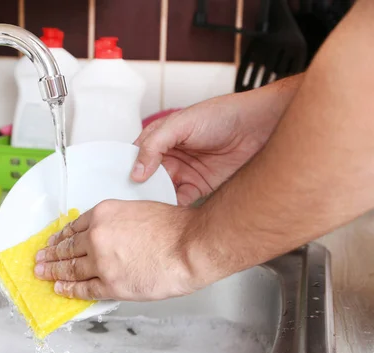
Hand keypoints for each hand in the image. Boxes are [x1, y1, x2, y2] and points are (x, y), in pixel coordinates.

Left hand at [33, 200, 222, 300]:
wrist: (189, 246)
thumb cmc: (174, 228)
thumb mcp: (138, 211)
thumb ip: (118, 223)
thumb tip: (111, 237)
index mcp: (104, 214)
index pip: (74, 227)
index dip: (61, 236)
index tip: (54, 241)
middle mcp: (97, 236)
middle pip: (67, 247)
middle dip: (51, 255)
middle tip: (40, 259)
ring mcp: (101, 261)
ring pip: (70, 268)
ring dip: (53, 272)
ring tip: (42, 274)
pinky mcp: (110, 284)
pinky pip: (83, 289)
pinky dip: (69, 290)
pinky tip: (60, 290)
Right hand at [131, 76, 302, 204]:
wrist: (259, 126)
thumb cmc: (222, 115)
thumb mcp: (180, 123)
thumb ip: (154, 144)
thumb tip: (136, 171)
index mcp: (160, 138)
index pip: (135, 157)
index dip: (126, 170)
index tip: (118, 186)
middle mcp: (169, 156)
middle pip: (146, 178)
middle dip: (139, 190)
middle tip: (132, 203)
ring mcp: (184, 172)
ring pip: (162, 191)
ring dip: (155, 200)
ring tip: (147, 210)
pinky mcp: (200, 186)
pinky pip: (181, 200)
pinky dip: (174, 207)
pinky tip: (168, 211)